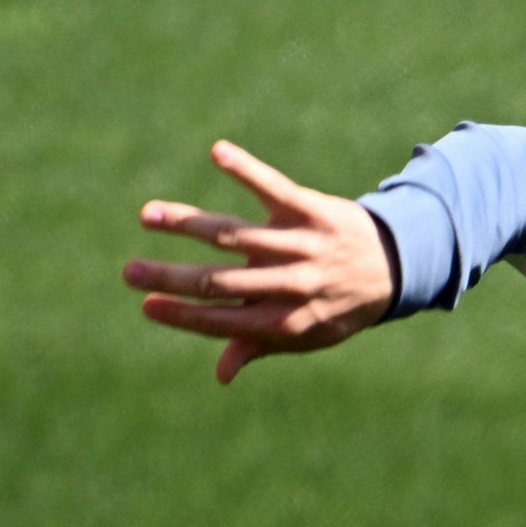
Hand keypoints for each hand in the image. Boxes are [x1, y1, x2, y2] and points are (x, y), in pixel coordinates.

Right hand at [124, 140, 396, 383]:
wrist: (396, 264)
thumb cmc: (338, 304)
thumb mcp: (307, 335)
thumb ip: (259, 346)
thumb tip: (220, 374)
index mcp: (285, 321)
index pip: (221, 320)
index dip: (182, 315)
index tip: (146, 304)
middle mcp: (292, 284)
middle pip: (221, 282)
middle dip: (171, 278)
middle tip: (128, 272)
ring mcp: (302, 244)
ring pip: (236, 235)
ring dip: (188, 223)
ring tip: (148, 215)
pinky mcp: (314, 209)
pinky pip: (275, 187)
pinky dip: (247, 169)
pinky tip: (218, 152)